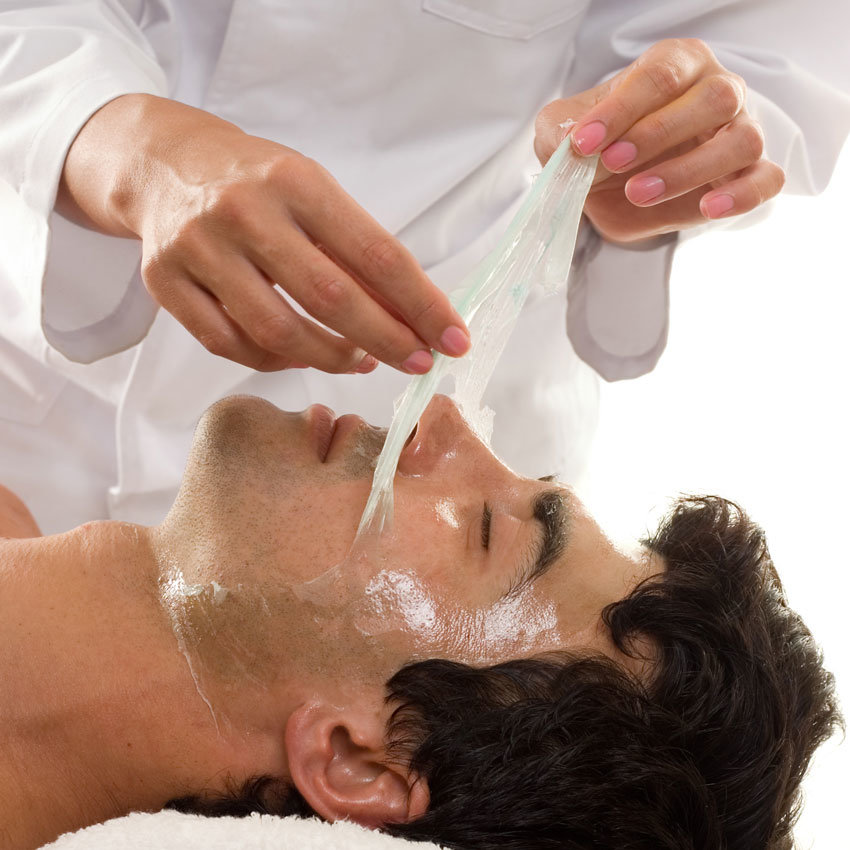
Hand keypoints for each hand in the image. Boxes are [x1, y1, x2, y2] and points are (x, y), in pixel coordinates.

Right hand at [59, 95, 469, 373]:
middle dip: (386, 341)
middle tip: (418, 364)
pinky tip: (302, 356)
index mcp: (295, 182)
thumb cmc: (257, 183)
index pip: (376, 254)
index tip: (453, 340)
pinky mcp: (165, 283)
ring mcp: (198, 249)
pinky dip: (276, 361)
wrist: (164, 164)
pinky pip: (230, 345)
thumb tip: (414, 316)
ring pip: (278, 333)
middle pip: (331, 299)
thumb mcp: (314, 193)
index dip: (421, 305)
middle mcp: (244, 212)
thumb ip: (357, 252)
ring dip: (332, 359)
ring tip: (361, 360)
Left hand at [534, 39, 784, 243]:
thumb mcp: (565, 133)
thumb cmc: (599, 146)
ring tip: (639, 192)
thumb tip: (572, 144)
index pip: (660, 75)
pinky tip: (709, 207)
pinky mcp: (749, 176)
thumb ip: (563, 130)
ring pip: (741, 141)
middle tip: (611, 163)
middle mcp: (718, 91)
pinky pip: (767, 180)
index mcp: (677, 65)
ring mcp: (739, 132)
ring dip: (688, 170)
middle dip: (657, 133)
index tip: (583, 142)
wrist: (613, 189)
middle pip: (714, 98)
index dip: (621, 109)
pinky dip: (743, 194)